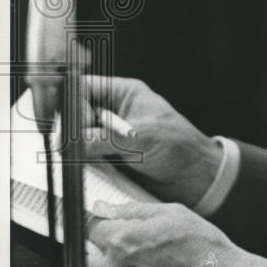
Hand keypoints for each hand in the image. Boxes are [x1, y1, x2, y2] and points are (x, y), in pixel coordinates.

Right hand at [82, 76, 221, 207]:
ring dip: (74, 148)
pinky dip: (81, 163)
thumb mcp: (144, 137)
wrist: (196, 177)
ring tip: (78, 159)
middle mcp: (113, 112)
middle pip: (75, 113)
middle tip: (70, 145)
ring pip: (77, 137)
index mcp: (124, 93)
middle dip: (70, 128)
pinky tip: (84, 169)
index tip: (76, 126)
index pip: (84, 88)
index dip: (75, 104)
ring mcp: (109, 135)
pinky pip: (84, 157)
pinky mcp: (107, 157)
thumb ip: (107, 138)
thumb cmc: (181, 147)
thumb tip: (75, 142)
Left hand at [87, 201, 266, 266]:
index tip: (105, 219)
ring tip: (155, 259)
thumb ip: (133, 210)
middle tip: (121, 239)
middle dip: (98, 248)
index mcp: (122, 243)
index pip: (89, 228)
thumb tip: (104, 208)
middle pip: (86, 260)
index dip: (99, 220)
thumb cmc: (208, 252)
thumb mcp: (174, 214)